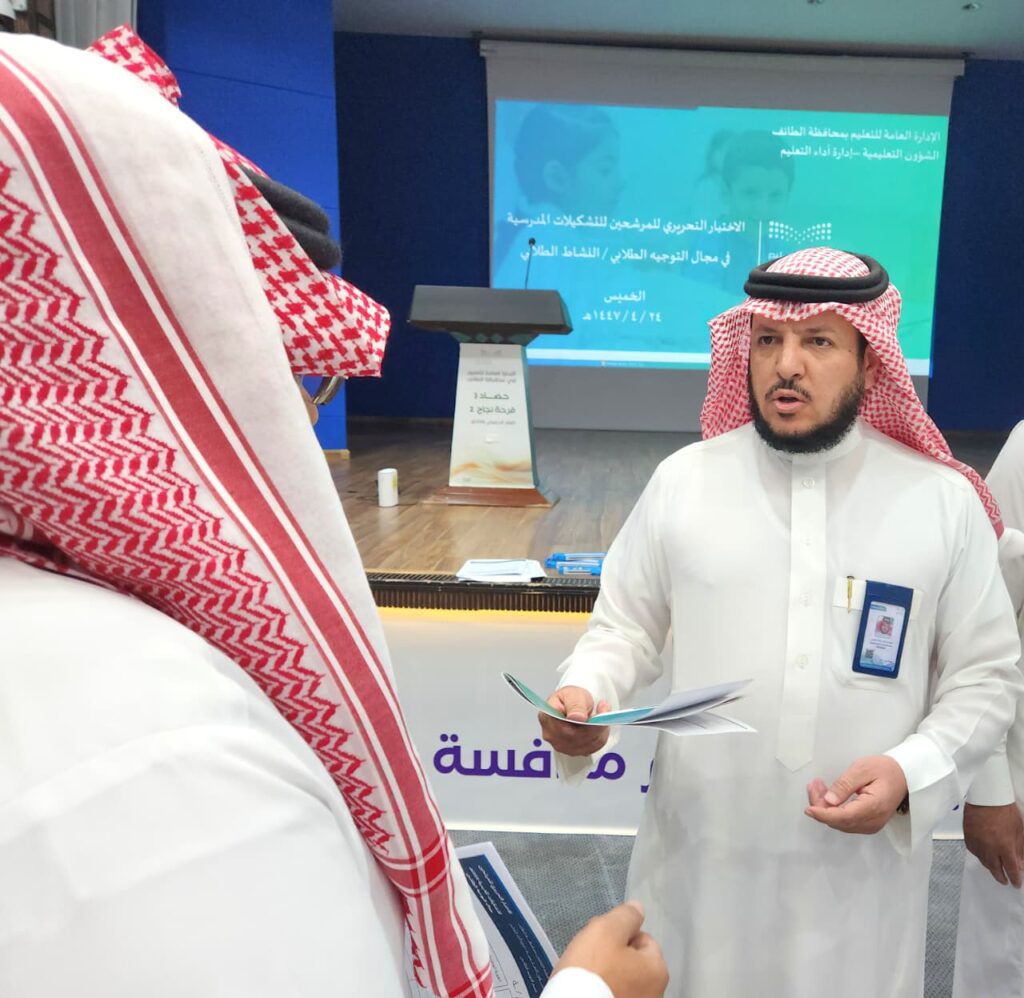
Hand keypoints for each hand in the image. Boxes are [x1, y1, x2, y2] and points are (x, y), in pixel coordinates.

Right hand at [538, 686, 610, 756]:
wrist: (572, 703)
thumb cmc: (570, 697)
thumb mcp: (572, 694)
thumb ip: (575, 705)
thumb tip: (576, 717)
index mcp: (547, 718)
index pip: (568, 729)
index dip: (588, 724)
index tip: (602, 709)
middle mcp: (551, 735)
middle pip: (578, 739)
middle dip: (596, 726)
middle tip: (604, 709)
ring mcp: (561, 746)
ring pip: (588, 745)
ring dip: (599, 731)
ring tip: (601, 716)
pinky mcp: (572, 751)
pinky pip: (592, 748)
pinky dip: (599, 737)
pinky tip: (598, 726)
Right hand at [553, 901, 667, 997]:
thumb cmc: (593, 969)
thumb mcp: (606, 931)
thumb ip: (625, 916)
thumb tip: (638, 909)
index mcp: (658, 970)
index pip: (643, 939)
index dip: (619, 933)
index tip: (599, 938)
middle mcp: (656, 993)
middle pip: (633, 961)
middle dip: (613, 954)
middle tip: (590, 955)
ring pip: (623, 979)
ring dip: (608, 973)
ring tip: (586, 974)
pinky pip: (615, 994)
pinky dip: (604, 990)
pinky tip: (588, 988)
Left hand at [804, 755, 908, 833]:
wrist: (905, 776)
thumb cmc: (885, 769)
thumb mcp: (862, 769)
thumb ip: (845, 785)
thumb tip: (828, 801)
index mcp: (873, 807)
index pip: (843, 817)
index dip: (824, 814)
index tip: (809, 809)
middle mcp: (873, 821)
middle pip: (839, 821)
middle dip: (821, 806)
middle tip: (813, 784)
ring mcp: (871, 825)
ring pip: (840, 823)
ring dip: (825, 808)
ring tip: (818, 786)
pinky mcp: (868, 824)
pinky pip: (846, 822)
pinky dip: (833, 811)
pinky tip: (828, 796)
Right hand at [964, 802, 1023, 886]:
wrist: (986, 796)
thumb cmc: (1004, 809)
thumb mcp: (1019, 831)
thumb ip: (1020, 849)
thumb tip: (1021, 863)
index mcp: (1005, 847)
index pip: (1010, 869)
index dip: (1014, 878)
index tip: (1016, 883)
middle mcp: (989, 847)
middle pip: (994, 868)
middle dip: (1000, 877)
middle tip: (1004, 881)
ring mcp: (977, 842)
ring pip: (983, 861)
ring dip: (990, 867)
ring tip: (994, 869)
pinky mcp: (968, 836)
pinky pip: (974, 851)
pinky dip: (979, 855)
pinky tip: (983, 855)